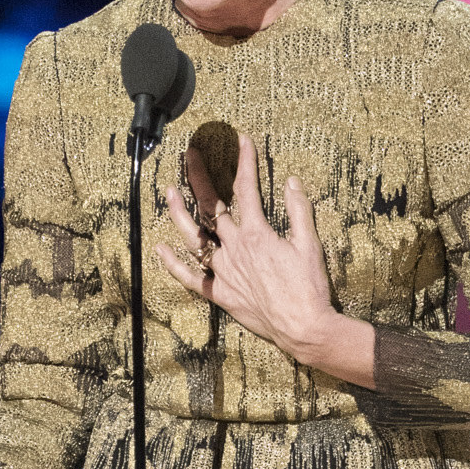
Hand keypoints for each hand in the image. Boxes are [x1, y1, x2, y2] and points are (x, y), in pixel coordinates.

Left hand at [156, 134, 372, 384]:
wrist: (304, 328)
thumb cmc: (309, 288)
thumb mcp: (310, 244)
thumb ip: (299, 210)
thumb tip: (292, 182)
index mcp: (257, 234)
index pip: (247, 189)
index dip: (244, 162)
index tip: (241, 140)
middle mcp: (235, 250)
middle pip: (211, 207)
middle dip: (200, 178)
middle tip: (189, 156)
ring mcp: (224, 272)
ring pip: (194, 238)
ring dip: (179, 214)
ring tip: (169, 193)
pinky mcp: (220, 295)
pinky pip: (191, 278)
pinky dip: (173, 264)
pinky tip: (160, 249)